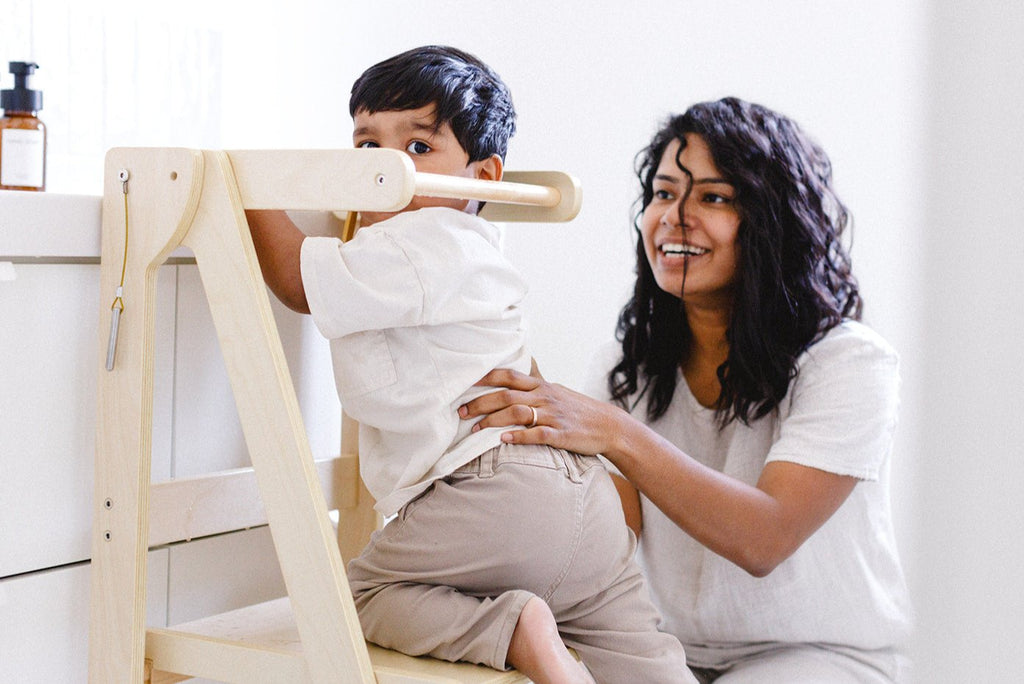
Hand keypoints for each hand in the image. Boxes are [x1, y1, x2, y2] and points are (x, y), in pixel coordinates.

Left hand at [458, 368, 626, 456]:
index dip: (487, 377)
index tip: (466, 383)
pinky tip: (505, 441)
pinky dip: (520, 436)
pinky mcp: (561, 434)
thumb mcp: (557, 391)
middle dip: (481, 403)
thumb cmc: (579, 410)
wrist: (610, 426)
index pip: (510, 376)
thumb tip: (520, 372)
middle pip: (507, 395)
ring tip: (476, 430)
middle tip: (461, 412)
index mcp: (542, 386)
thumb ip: (537, 383)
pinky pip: (537, 433)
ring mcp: (554, 415)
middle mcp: (545, 397)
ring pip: (518, 413)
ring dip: (494, 421)